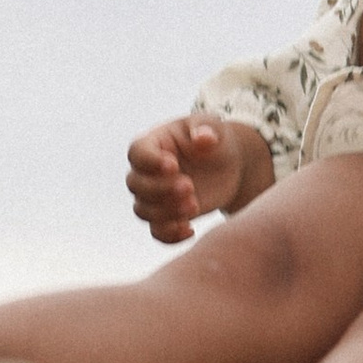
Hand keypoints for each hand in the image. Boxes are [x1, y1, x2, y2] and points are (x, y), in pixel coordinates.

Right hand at [126, 114, 273, 243]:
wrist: (227, 165)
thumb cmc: (214, 139)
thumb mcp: (213, 126)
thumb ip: (206, 128)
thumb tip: (203, 138)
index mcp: (153, 144)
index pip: (137, 152)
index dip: (149, 161)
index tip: (173, 166)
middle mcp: (147, 171)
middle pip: (135, 184)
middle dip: (160, 189)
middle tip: (189, 186)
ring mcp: (154, 196)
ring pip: (142, 210)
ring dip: (165, 212)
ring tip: (194, 205)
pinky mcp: (167, 216)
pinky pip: (157, 232)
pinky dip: (170, 235)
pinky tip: (190, 229)